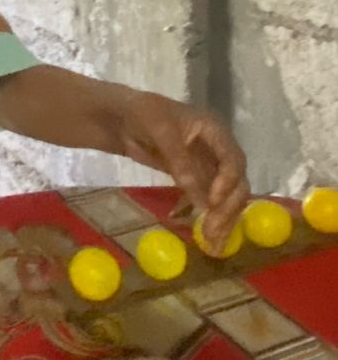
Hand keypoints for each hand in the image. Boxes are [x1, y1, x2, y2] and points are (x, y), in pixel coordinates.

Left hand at [117, 92, 248, 251]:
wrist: (124, 118)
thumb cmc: (143, 114)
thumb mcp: (160, 131)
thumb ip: (179, 162)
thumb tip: (201, 200)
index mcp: (215, 130)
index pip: (233, 160)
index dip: (227, 183)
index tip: (212, 203)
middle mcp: (218, 149)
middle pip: (235, 183)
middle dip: (227, 208)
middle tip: (212, 233)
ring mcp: (208, 165)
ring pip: (225, 196)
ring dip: (221, 219)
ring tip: (211, 244)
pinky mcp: (196, 178)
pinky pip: (206, 199)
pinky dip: (201, 214)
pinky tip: (186, 225)